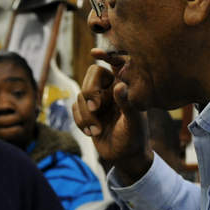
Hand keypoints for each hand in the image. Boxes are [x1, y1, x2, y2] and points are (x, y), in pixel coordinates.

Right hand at [72, 49, 152, 184]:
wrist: (125, 157)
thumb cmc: (135, 137)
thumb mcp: (134, 122)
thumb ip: (127, 104)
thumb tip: (119, 86)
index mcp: (126, 86)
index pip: (116, 63)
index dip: (107, 55)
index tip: (94, 53)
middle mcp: (111, 90)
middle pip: (92, 75)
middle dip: (90, 91)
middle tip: (95, 108)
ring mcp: (98, 100)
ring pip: (81, 94)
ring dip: (86, 115)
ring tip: (97, 130)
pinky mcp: (87, 112)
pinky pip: (74, 108)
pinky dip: (81, 121)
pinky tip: (92, 133)